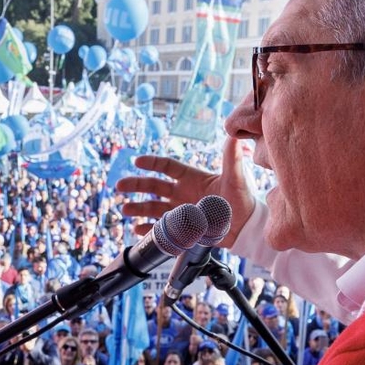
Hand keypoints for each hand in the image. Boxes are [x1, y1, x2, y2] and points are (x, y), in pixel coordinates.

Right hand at [115, 138, 255, 245]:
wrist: (245, 227)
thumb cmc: (242, 200)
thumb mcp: (236, 177)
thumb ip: (231, 158)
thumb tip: (234, 136)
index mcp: (191, 178)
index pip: (167, 166)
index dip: (152, 163)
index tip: (137, 161)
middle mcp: (182, 193)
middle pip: (153, 186)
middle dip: (136, 185)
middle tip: (119, 186)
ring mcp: (180, 211)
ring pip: (153, 207)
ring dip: (138, 207)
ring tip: (125, 209)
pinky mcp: (182, 228)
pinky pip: (160, 228)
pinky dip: (148, 229)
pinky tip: (136, 229)